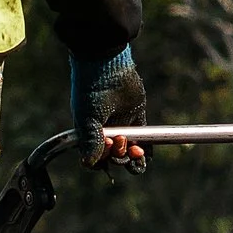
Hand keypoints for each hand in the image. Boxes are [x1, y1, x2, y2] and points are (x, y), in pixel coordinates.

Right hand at [70, 46, 147, 170]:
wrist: (108, 69)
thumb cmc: (92, 93)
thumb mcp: (88, 119)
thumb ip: (91, 141)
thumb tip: (88, 164)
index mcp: (89, 135)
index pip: (95, 159)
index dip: (102, 160)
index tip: (107, 148)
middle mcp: (105, 134)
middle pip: (113, 158)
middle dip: (117, 156)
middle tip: (119, 139)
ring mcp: (121, 128)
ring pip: (128, 154)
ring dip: (131, 158)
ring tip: (135, 149)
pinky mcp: (137, 120)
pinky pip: (142, 142)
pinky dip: (145, 153)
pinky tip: (144, 155)